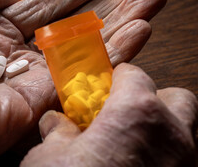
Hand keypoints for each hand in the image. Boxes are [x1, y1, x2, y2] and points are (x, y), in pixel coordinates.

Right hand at [21, 63, 197, 166]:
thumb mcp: (48, 159)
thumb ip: (56, 133)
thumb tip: (56, 123)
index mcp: (136, 115)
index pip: (134, 75)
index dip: (116, 79)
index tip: (103, 88)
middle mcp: (172, 138)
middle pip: (177, 99)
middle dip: (153, 101)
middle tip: (123, 117)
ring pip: (185, 133)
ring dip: (161, 132)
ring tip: (127, 147)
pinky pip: (181, 163)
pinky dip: (163, 160)